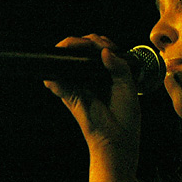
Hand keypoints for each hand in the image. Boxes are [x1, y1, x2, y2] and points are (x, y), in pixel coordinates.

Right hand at [44, 34, 140, 164]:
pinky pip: (58, 84)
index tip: (104, 45)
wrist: (117, 138)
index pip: (100, 49)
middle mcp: (92, 76)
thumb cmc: (126, 115)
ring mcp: (80, 85)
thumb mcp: (128, 86)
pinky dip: (53, 78)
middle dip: (81, 42)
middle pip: (82, 51)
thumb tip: (105, 51)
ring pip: (68, 63)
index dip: (99, 42)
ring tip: (67, 49)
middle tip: (86, 44)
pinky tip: (54, 71)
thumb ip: (119, 67)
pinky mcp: (70, 97)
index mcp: (108, 72)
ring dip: (66, 52)